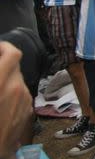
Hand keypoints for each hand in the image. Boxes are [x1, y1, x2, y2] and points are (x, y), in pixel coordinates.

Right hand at [0, 42, 32, 158]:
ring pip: (18, 82)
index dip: (5, 46)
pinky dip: (12, 94)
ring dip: (7, 81)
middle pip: (15, 67)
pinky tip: (0, 104)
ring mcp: (25, 100)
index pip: (13, 53)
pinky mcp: (27, 111)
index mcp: (1, 83)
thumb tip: (0, 64)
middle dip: (3, 66)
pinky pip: (21, 95)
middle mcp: (17, 89)